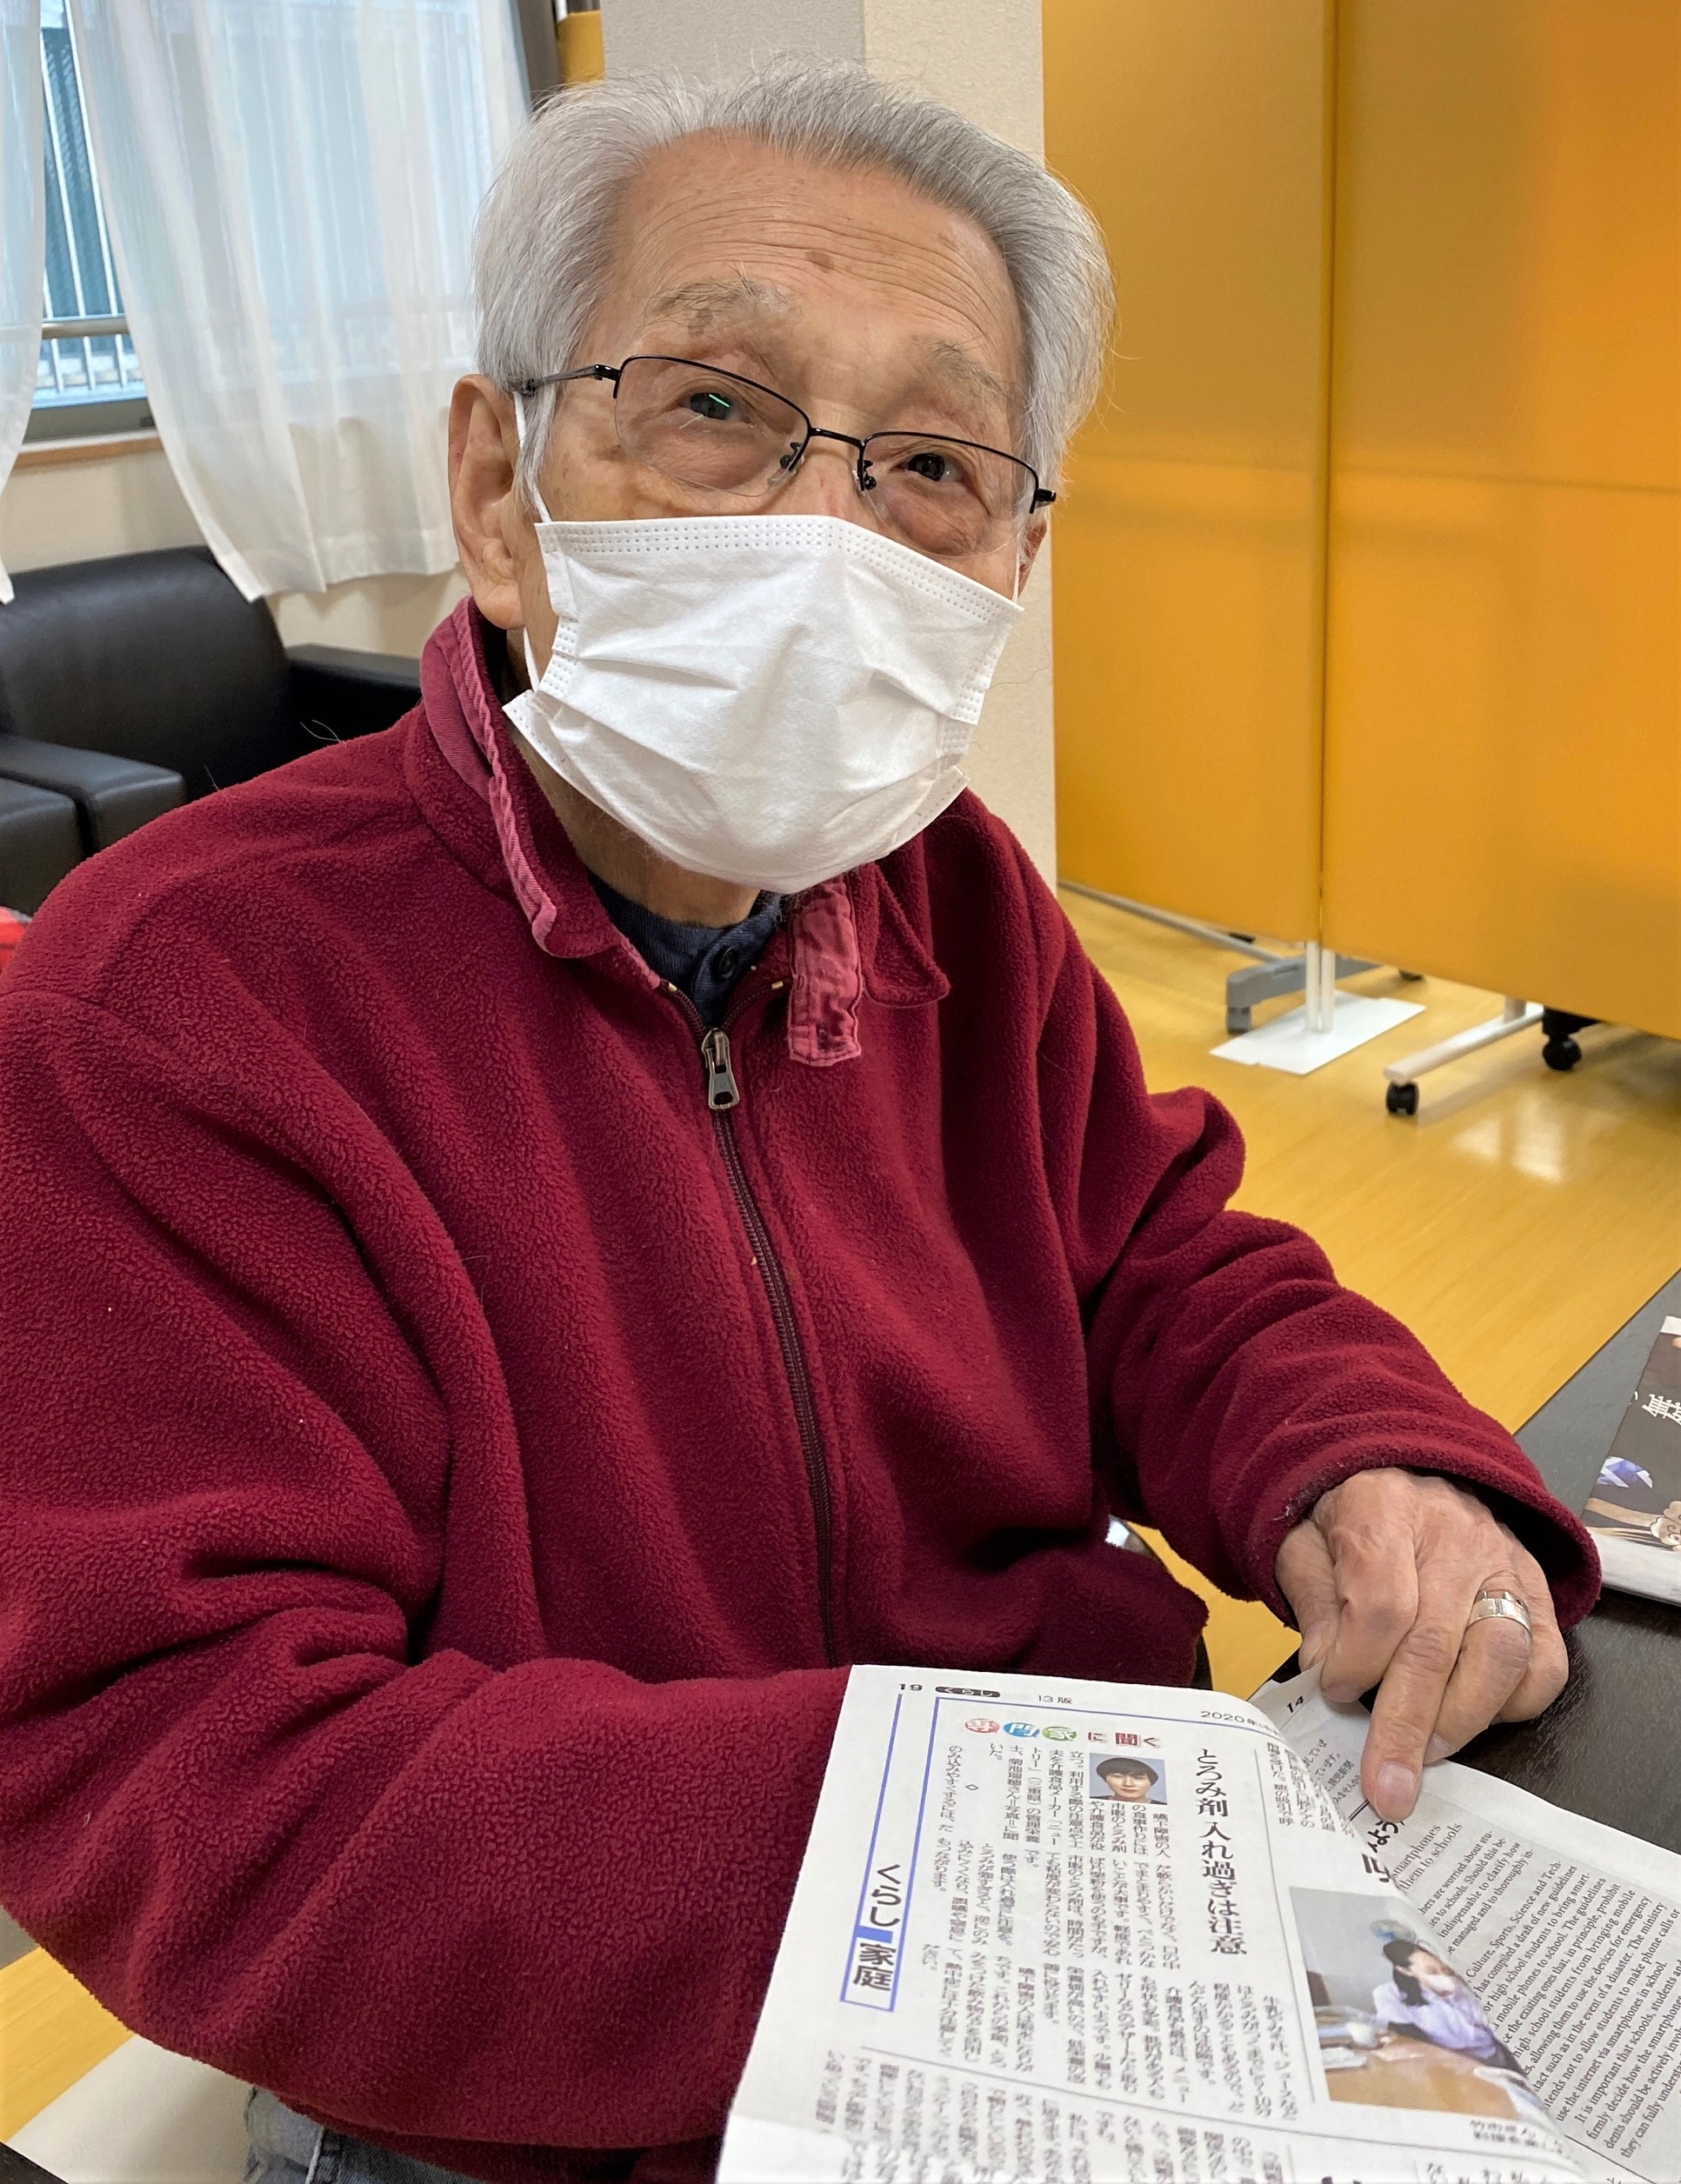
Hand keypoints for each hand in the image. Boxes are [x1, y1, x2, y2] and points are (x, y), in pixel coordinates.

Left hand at [1275, 1469, 1567, 1822]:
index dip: (1358, 1661)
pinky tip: (1471, 1718)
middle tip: (1385, 1785)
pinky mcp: (1539, 1594)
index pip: (1381, 1602)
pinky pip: (1545, 1663)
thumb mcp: (1304, 1542)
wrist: (1404, 1475)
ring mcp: (1506, 1563)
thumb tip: (1328, 1669)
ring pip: (1502, 1654)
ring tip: (1426, 1756)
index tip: (1334, 1692)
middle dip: (1406, 1725)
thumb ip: (1312, 1600)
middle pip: (1436, 1641)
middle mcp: (1454, 1533)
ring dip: (1462, 1719)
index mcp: (1384, 1508)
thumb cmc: (1348, 1522)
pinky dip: (1514, 1705)